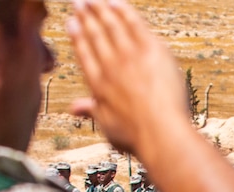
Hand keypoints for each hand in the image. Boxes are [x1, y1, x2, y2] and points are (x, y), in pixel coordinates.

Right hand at [68, 0, 189, 155]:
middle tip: (78, 2)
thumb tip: (73, 108)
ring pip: (112, 26)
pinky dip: (123, 11)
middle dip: (85, 17)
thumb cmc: (136, 136)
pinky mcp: (151, 51)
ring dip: (101, 9)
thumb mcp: (108, 125)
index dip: (77, 36)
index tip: (71, 23)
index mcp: (97, 84)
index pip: (84, 53)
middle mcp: (110, 66)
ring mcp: (130, 57)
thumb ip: (91, 111)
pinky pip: (135, 24)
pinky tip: (115, 2)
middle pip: (95, 35)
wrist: (161, 133)